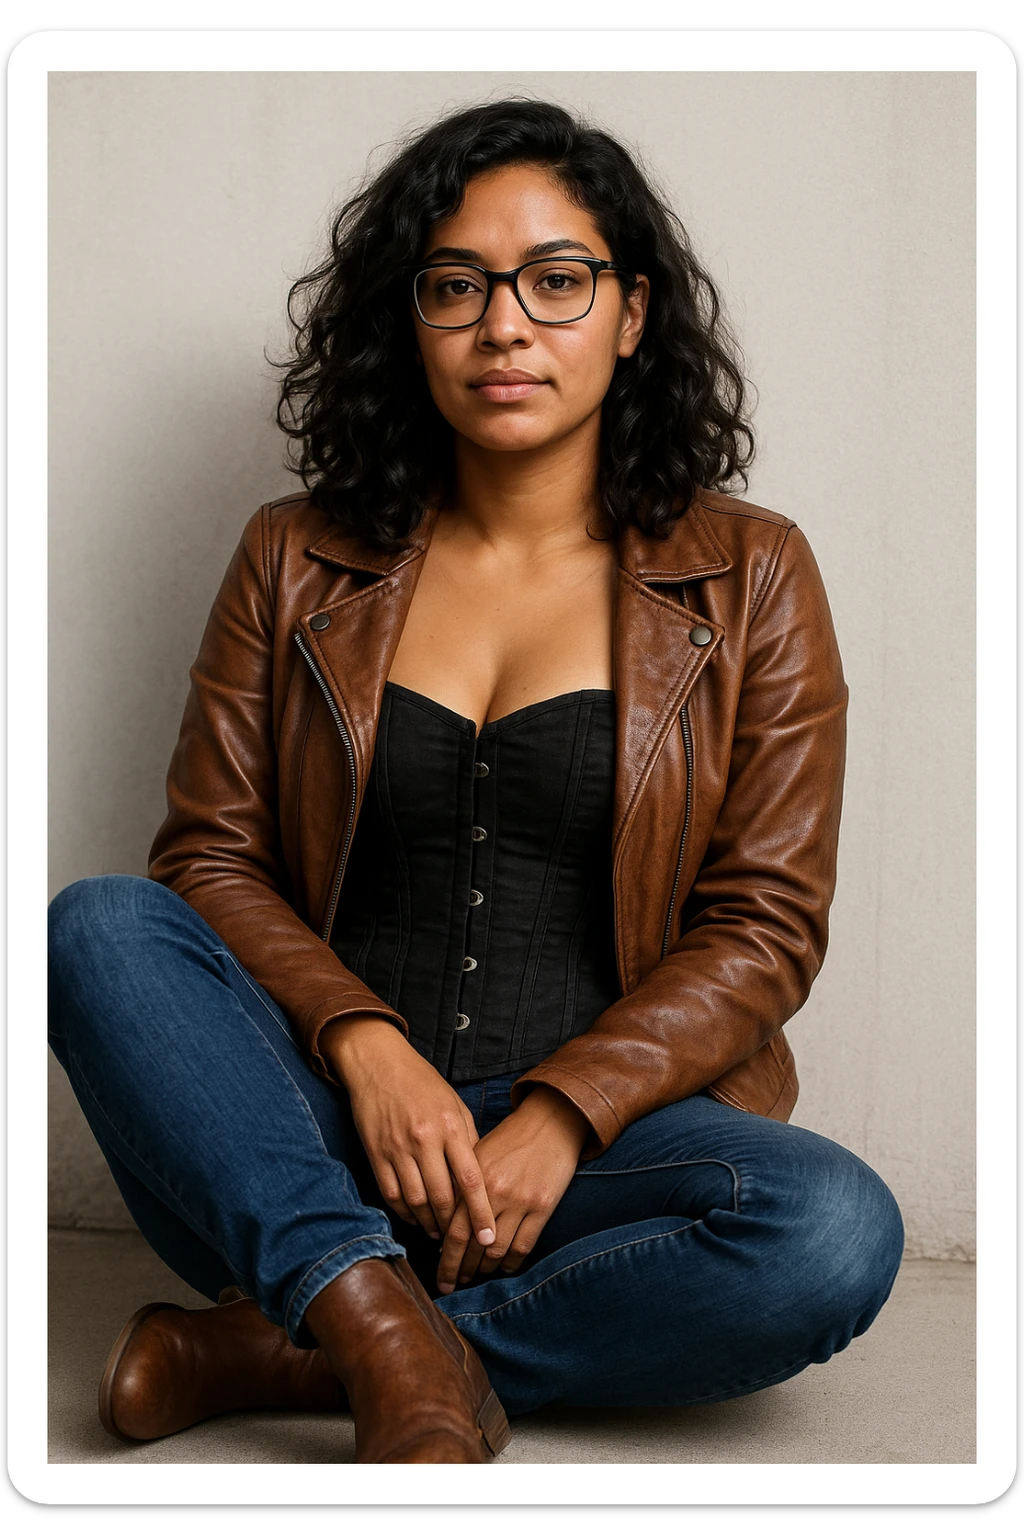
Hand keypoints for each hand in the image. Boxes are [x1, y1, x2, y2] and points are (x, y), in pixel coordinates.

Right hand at [319, 1015, 496, 1247]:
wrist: (378, 1063)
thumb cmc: (422, 1082)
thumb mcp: (454, 1103)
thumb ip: (469, 1139)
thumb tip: (481, 1177)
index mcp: (450, 1126)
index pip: (471, 1179)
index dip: (481, 1213)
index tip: (489, 1238)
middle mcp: (425, 1140)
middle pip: (443, 1197)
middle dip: (454, 1226)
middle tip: (462, 1241)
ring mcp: (398, 1148)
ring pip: (416, 1201)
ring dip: (429, 1223)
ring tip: (439, 1233)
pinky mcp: (376, 1154)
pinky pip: (391, 1194)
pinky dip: (404, 1212)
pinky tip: (415, 1218)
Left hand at [436, 1086, 589, 1294]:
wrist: (550, 1122)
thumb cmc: (511, 1138)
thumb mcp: (480, 1154)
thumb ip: (463, 1186)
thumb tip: (446, 1225)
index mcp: (474, 1178)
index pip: (453, 1230)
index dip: (446, 1259)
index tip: (440, 1274)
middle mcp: (495, 1192)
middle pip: (472, 1245)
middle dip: (460, 1270)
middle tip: (452, 1285)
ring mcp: (520, 1200)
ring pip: (497, 1250)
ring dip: (484, 1270)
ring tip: (476, 1277)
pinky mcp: (543, 1205)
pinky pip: (524, 1245)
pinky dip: (511, 1263)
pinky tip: (503, 1268)